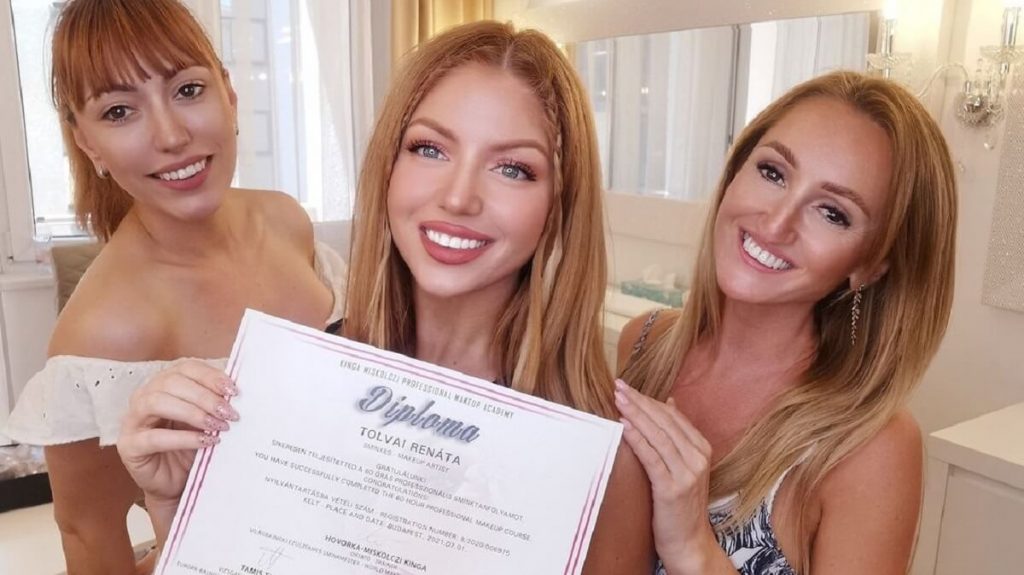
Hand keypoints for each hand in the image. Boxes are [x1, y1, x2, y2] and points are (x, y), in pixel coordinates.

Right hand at [117, 360, 238, 506]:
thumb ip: (216, 403)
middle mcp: (144, 396)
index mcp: (164, 383)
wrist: (176, 484)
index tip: (233, 390)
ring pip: (157, 403)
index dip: (210, 376)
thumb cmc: (192, 447)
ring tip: (217, 426)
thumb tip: (237, 390)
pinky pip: (154, 437)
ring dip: (193, 413)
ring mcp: (132, 421)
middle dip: (205, 397)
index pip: (185, 367)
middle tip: (229, 413)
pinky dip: (183, 438)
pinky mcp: (129, 446)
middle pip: (171, 383)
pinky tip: (205, 442)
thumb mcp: (207, 420)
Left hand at [614, 380, 720, 574]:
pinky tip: (624, 426)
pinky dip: (637, 439)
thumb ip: (678, 436)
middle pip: (665, 422)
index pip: (673, 416)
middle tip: (618, 386)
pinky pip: (652, 457)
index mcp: (702, 449)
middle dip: (640, 402)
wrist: (689, 542)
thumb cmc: (681, 504)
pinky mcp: (672, 488)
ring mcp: (687, 473)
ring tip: (618, 399)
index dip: (649, 400)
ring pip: (658, 435)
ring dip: (636, 414)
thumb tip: (669, 402)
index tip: (628, 388)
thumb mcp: (685, 466)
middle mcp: (697, 458)